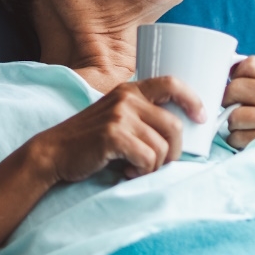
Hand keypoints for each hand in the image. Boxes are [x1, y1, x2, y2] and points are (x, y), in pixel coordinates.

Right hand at [31, 76, 205, 183]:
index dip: (193, 99)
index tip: (201, 117)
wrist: (53, 152)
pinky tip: (127, 172)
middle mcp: (127, 98)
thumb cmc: (89, 140)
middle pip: (174, 126)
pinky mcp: (113, 135)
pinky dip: (141, 172)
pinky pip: (147, 158)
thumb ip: (141, 115)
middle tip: (158, 165)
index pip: (171, 83)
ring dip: (153, 166)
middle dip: (172, 152)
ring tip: (136, 169)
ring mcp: (120, 116)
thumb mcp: (115, 116)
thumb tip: (179, 131)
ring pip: (162, 147)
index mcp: (130, 90)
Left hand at [222, 56, 254, 172]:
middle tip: (234, 108)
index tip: (237, 87)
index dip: (235, 75)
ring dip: (232, 123)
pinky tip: (247, 139)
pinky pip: (236, 136)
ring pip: (234, 115)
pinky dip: (235, 140)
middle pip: (236, 88)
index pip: (250, 64)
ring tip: (244, 126)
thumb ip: (252, 78)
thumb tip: (223, 67)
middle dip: (228, 100)